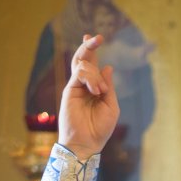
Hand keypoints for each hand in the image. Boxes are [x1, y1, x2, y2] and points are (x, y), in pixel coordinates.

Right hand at [58, 34, 119, 160]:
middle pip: (84, 58)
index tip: (98, 38)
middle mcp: (83, 85)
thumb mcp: (111, 106)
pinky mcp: (69, 91)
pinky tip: (95, 90)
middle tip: (98, 37)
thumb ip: (109, 87)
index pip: (92, 64)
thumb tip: (107, 66)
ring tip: (100, 91)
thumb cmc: (100, 129)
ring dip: (95, 75)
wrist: (86, 143)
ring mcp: (75, 87)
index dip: (93, 50)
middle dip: (90, 46)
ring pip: (83, 65)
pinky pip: (79, 74)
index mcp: (94, 88)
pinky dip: (89, 78)